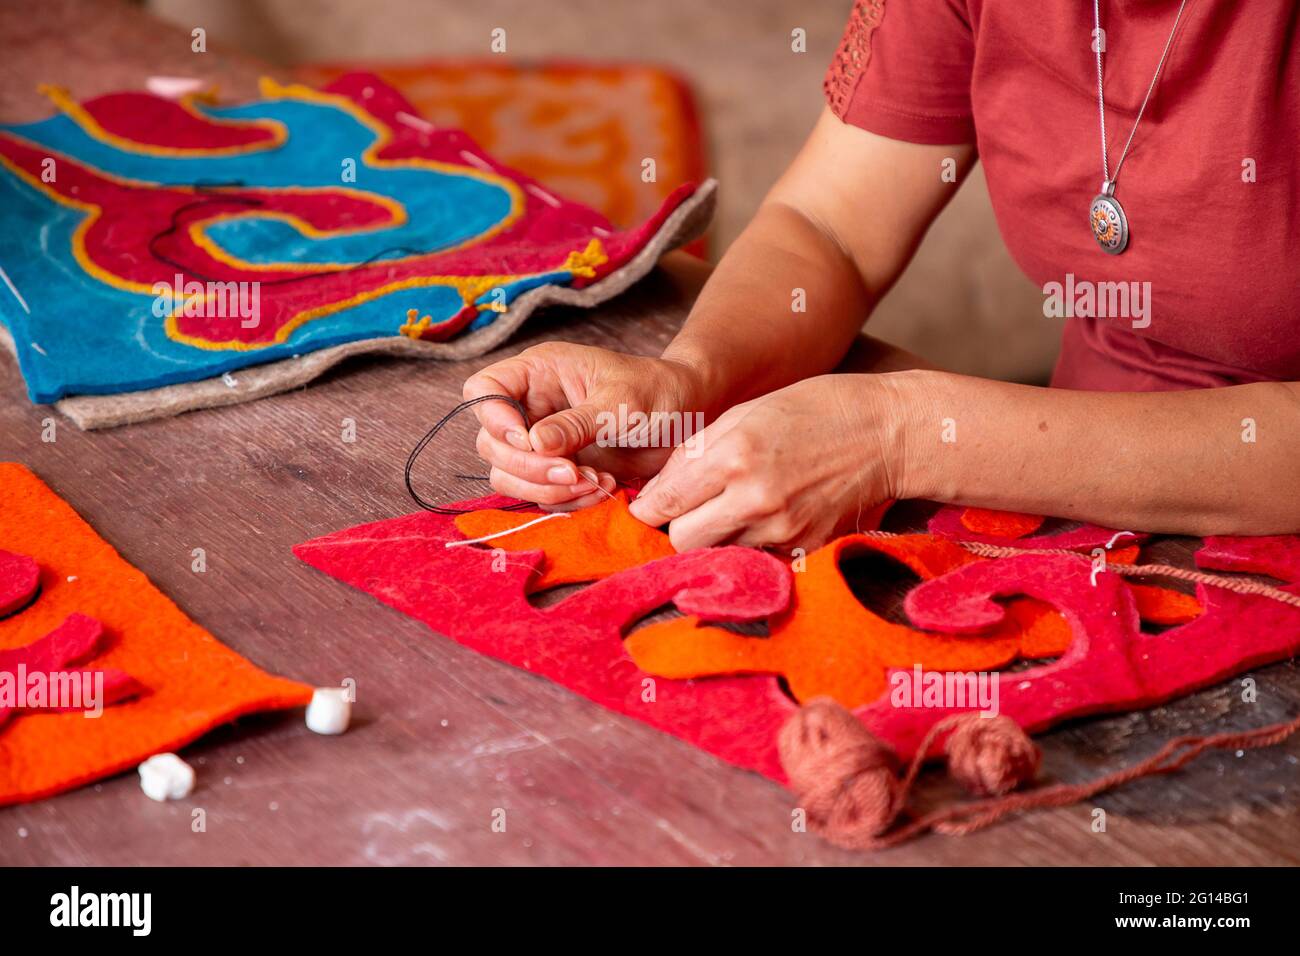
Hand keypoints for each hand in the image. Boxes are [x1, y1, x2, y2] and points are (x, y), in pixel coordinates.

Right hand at [463, 342, 707, 509]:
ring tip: (596, 484)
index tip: (529, 440)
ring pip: (509, 477)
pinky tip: (604, 491)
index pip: (483, 390)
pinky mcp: (558, 471)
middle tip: (572, 473)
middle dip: (528, 467)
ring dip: (547, 490)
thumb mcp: (620, 401)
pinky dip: (567, 501)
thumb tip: (534, 444)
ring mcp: (542, 442)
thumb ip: (576, 423)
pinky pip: (540, 496)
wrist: (688, 417)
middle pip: (491, 444)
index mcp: (539, 373)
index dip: (493, 418)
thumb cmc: (656, 391)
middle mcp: (532, 407)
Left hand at [627, 374, 905, 549]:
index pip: (664, 504)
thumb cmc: (814, 410)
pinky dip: (750, 544)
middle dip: (678, 526)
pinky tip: (764, 518)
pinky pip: (757, 557)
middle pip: (682, 541)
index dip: (648, 508)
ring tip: (732, 508)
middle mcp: (755, 499)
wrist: (887, 433)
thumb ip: (697, 452)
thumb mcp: (746, 412)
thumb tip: (657, 490)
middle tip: (689, 509)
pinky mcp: (806, 547)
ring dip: (715, 537)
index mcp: (734, 456)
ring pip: (718, 553)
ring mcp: (783, 530)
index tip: (648, 507)